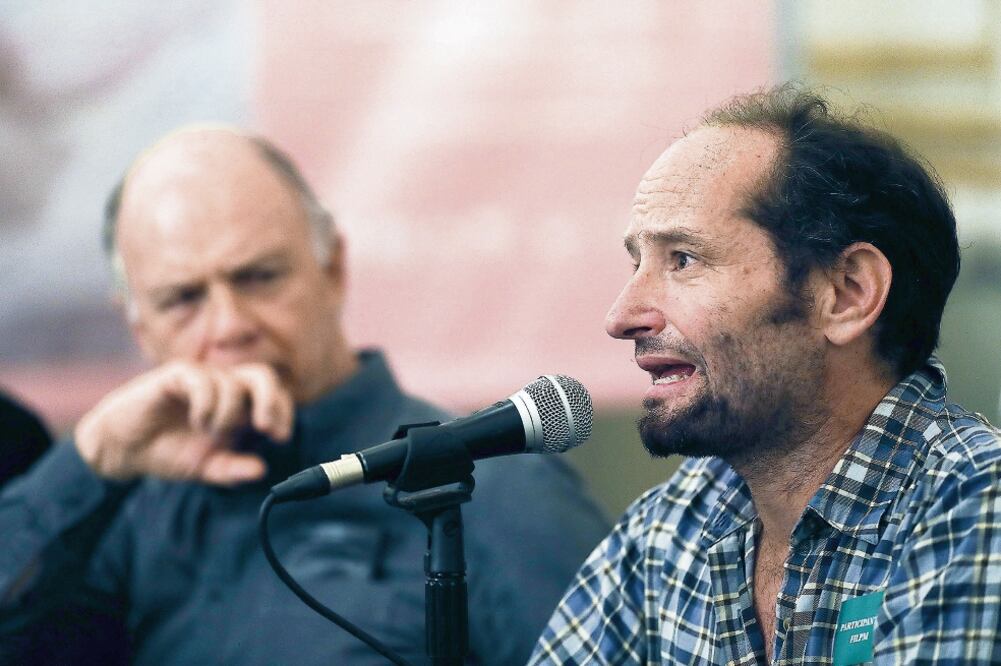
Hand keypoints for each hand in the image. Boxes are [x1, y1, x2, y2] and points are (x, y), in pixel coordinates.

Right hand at [75, 362, 293, 484]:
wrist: (124, 449)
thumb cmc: (169, 452)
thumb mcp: (207, 468)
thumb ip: (233, 470)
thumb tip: (261, 470)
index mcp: (240, 409)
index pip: (275, 398)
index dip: (283, 413)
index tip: (279, 437)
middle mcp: (226, 389)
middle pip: (263, 376)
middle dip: (271, 400)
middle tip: (264, 426)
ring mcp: (203, 379)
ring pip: (233, 382)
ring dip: (227, 413)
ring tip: (208, 431)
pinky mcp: (178, 375)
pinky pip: (203, 379)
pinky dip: (206, 402)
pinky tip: (196, 419)